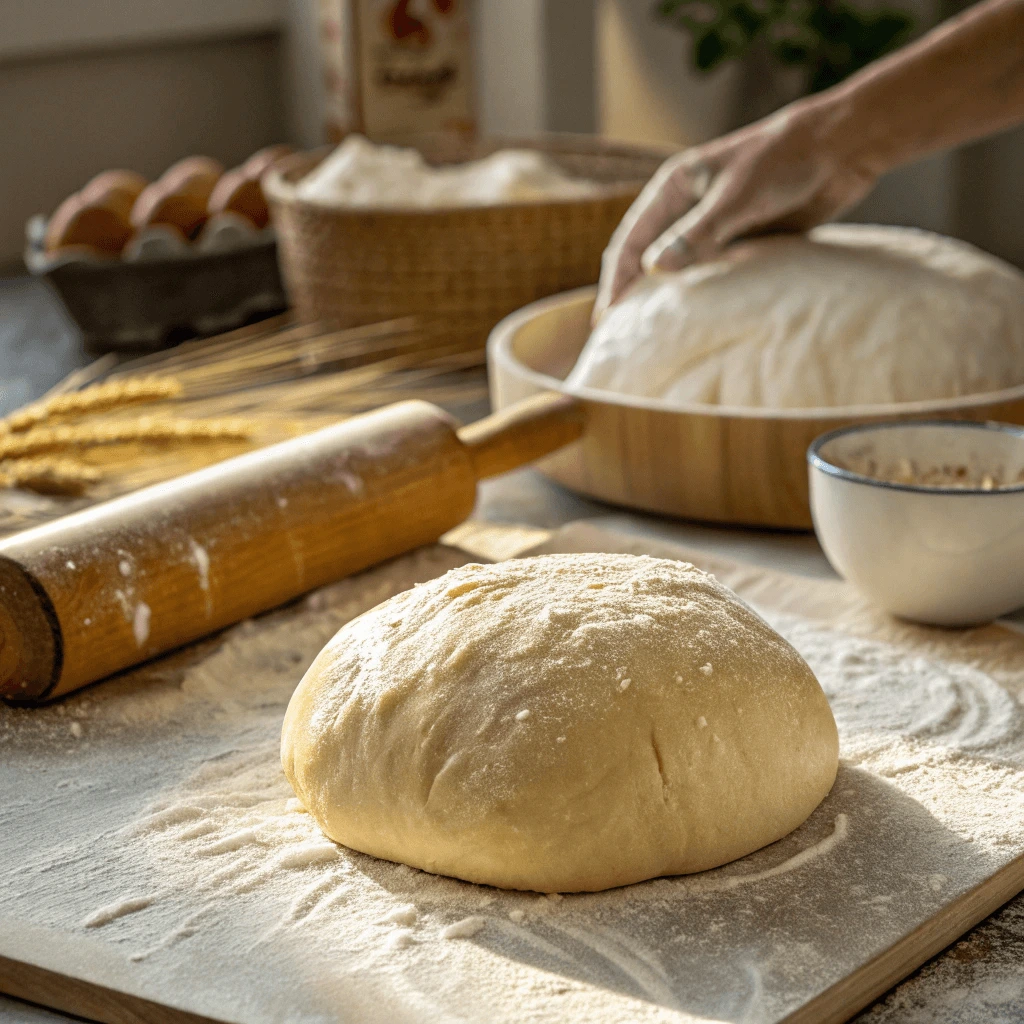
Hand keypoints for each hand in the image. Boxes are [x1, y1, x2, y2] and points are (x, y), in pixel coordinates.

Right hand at [593, 100, 877, 320]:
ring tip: (654, 340)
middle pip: (647, 260)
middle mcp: (687, 209)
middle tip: (621, 338)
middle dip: (633, 296)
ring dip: (667, 301)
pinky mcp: (740, 242)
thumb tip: (654, 270)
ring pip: (679, 271)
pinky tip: (698, 325)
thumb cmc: (784, 161)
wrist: (841, 150)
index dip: (616, 281)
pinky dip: (702, 299)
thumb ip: (697, 234)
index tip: (609, 319)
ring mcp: (713, 227)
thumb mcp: (737, 198)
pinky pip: (712, 276)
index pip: (630, 242)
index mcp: (673, 189)